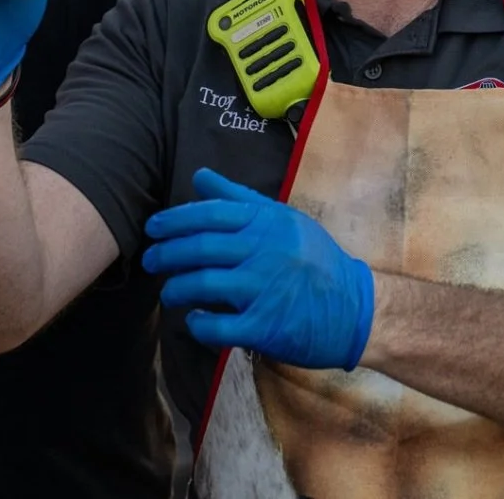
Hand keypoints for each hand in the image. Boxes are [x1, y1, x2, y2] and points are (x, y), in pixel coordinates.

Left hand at [143, 169, 373, 370]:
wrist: (353, 307)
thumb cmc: (316, 259)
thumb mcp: (283, 219)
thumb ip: (239, 198)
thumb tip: (199, 176)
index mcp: (268, 223)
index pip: (212, 214)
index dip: (176, 220)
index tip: (153, 228)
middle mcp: (264, 251)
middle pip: (201, 247)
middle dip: (167, 253)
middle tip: (149, 260)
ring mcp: (264, 289)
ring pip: (204, 284)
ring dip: (177, 288)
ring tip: (169, 292)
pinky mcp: (265, 326)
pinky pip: (219, 326)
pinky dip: (199, 324)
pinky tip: (193, 321)